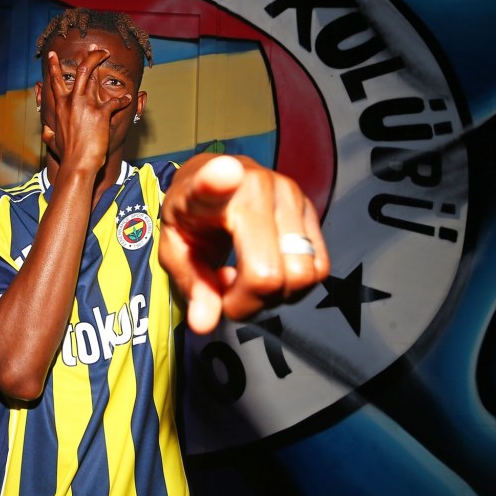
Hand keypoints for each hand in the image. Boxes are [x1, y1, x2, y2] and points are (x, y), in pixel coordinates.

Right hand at [42, 46, 131, 172]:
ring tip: (109, 56)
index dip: (54, 66)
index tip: (52, 55)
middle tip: (96, 47)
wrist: (78, 164)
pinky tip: (128, 98)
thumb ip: (48, 131)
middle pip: (81, 70)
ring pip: (94, 77)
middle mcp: (72, 101)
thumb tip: (44, 130)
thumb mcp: (51, 140)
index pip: (55, 81)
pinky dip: (123, 99)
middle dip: (90, 56)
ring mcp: (86, 105)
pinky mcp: (101, 113)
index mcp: (60, 106)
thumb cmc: (66, 155)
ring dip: (102, 65)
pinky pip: (115, 101)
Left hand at [159, 154, 328, 333]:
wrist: (214, 181)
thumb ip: (191, 285)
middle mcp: (256, 185)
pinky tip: (272, 271)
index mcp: (207, 191)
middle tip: (228, 291)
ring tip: (248, 279)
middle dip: (250, 301)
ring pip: (302, 275)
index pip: (212, 182)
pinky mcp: (312, 208)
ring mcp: (290, 194)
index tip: (224, 172)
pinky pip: (319, 268)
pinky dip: (295, 285)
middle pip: (269, 273)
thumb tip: (205, 323)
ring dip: (275, 295)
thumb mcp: (176, 251)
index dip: (217, 181)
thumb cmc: (193, 217)